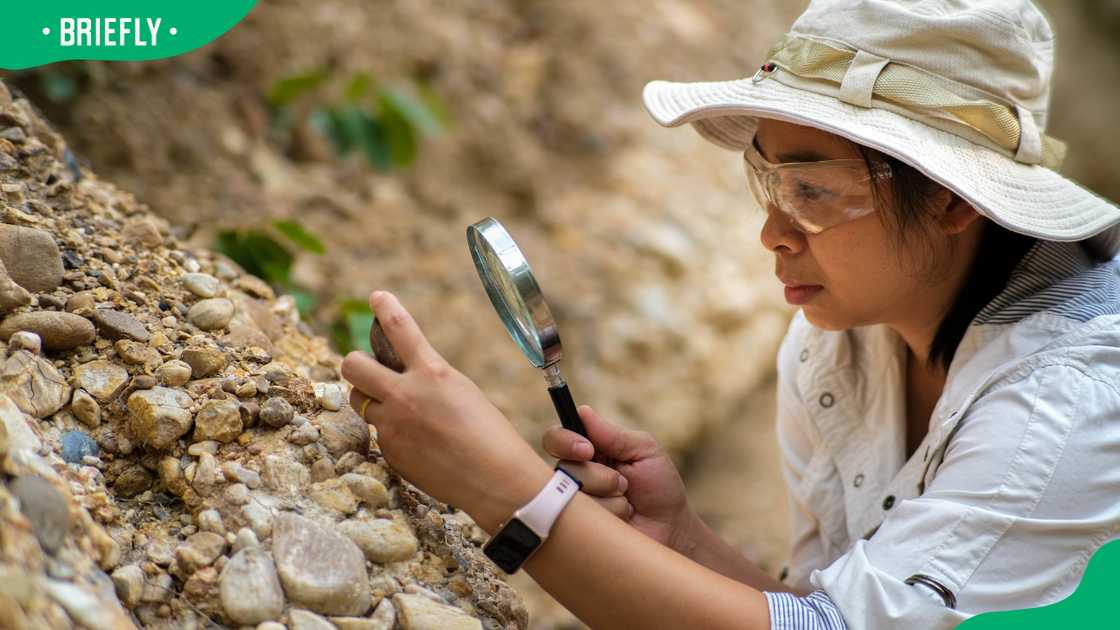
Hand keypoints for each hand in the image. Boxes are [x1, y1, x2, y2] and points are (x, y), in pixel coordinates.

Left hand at [341, 291, 551, 533]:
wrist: (495, 480)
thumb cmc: (489, 433)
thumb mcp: (461, 390)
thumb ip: (427, 377)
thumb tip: (398, 374)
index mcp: (432, 373)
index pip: (400, 329)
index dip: (385, 307)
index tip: (377, 297)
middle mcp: (405, 396)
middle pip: (353, 366)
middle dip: (356, 364)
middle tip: (367, 369)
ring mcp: (393, 426)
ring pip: (361, 402)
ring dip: (375, 401)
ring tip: (404, 413)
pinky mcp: (389, 452)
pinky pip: (379, 434)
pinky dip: (395, 434)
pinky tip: (422, 445)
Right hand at [542, 405, 695, 552]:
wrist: (672, 530)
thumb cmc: (660, 487)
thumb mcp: (644, 451)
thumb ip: (614, 434)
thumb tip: (583, 411)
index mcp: (587, 452)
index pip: (556, 438)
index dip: (565, 441)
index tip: (587, 449)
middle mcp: (575, 476)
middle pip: (563, 467)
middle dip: (598, 475)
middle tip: (623, 483)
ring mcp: (574, 505)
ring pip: (572, 495)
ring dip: (609, 498)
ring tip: (627, 503)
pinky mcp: (579, 530)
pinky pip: (583, 519)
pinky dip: (611, 515)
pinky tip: (623, 521)